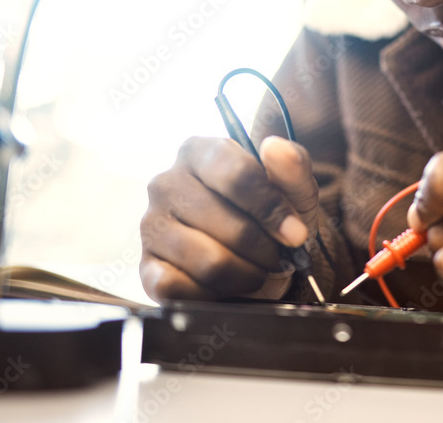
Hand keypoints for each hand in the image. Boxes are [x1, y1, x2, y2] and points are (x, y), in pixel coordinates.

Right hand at [140, 135, 318, 302]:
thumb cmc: (269, 217)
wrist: (252, 258)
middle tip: (278, 257)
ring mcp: (151, 226)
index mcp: (198, 153)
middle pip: (230, 226)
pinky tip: (224, 285)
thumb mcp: (292, 190)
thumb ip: (291, 167)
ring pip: (211, 263)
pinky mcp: (146, 268)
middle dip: (265, 250)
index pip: (237, 175)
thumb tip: (275, 147)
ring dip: (246, 275)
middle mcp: (166, 184)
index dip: (271, 208)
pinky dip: (214, 295)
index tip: (296, 233)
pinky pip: (182, 290)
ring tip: (256, 271)